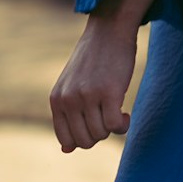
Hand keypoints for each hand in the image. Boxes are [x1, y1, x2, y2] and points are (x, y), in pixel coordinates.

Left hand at [50, 18, 136, 152]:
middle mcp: (69, 99)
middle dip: (100, 134)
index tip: (95, 124)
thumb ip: (67, 116)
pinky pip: (115, 126)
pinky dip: (123, 125)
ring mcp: (87, 96)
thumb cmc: (93, 59)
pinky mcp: (108, 92)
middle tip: (108, 116)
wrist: (109, 30)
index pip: (67, 140)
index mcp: (56, 99)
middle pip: (85, 141)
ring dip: (113, 128)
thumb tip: (66, 151)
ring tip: (117, 111)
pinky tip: (126, 114)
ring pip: (101, 134)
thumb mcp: (71, 86)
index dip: (84, 138)